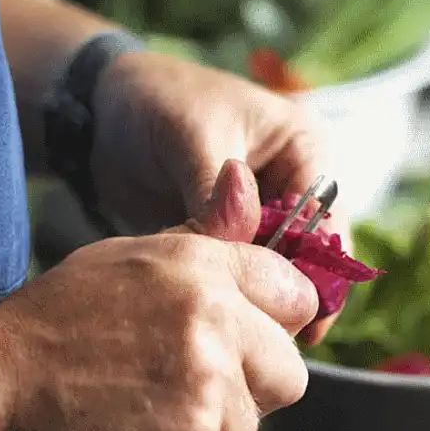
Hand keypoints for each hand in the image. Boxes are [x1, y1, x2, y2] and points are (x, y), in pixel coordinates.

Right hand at [0, 176, 317, 430]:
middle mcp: (216, 329)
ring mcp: (206, 397)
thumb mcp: (131, 258)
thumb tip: (246, 185)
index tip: (259, 337)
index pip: (297, 295)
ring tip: (151, 412)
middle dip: (254, 385)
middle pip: (290, 374)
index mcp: (204, 272)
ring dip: (212, 430)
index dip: (280, 322)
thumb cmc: (55, 325)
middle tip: (200, 385)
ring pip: (250, 429)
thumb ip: (204, 239)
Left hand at [90, 51, 347, 344]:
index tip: (292, 307)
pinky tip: (216, 312)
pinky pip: (242, 276)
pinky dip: (232, 294)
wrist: (103, 112)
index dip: (315, 269)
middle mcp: (293, 188)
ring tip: (240, 326)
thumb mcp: (192, 136)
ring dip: (259, 297)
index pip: (326, 222)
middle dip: (290, 292)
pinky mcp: (231, 241)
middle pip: (311, 257)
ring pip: (277, 273)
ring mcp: (263, 219)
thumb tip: (234, 249)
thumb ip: (214, 194)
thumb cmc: (157, 100)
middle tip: (268, 330)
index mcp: (304, 151)